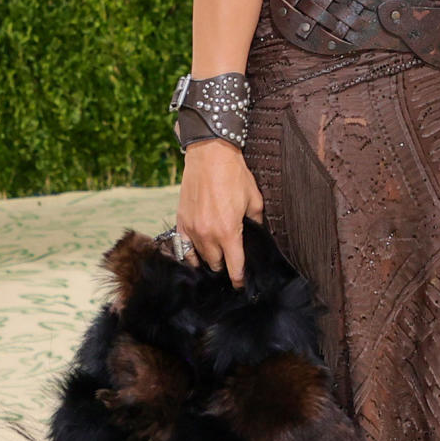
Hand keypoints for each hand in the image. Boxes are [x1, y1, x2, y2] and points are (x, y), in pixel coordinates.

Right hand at [175, 142, 264, 285]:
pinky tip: (198, 254)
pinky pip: (183, 248)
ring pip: (199, 259)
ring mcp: (191, 229)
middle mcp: (208, 235)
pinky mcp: (180, 221)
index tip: (241, 285)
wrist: (209, 155)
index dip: (239, 279)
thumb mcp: (254, 199)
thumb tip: (258, 234)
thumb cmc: (234, 175)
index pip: (234, 266)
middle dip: (224, 268)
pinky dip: (191, 254)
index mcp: (228, 232)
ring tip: (216, 260)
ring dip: (209, 261)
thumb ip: (256, 222)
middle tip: (231, 266)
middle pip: (215, 265)